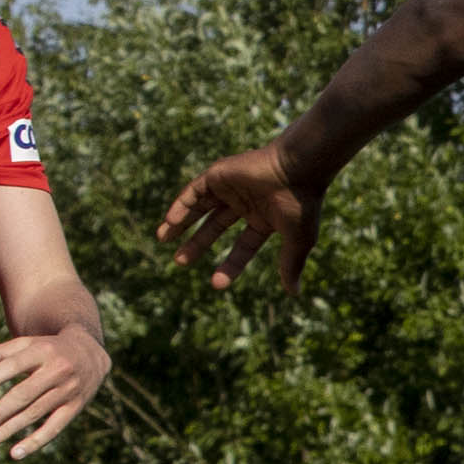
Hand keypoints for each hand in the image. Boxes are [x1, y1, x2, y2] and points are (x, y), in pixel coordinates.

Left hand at [0, 324, 108, 457]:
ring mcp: (68, 391)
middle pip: (24, 395)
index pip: (15, 365)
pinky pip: (55, 427)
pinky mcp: (75, 407)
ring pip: (35, 413)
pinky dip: (35, 441)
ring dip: (9, 430)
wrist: (91, 353)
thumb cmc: (48, 349)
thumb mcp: (27, 345)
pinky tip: (15, 454)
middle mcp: (58, 371)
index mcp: (43, 352)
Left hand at [159, 143, 324, 291]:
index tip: (216, 284)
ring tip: (161, 238)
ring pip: (200, 207)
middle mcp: (246, 203)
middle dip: (197, 243)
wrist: (298, 169)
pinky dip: (181, 205)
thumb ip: (291, 265)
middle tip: (179, 262)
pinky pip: (194, 191)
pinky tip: (170, 221)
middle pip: (215, 226)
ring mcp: (231, 189)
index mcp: (265, 218)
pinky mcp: (218, 174)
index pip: (244, 245)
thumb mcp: (298, 241)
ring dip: (180, 223)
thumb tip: (294, 293)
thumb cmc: (302, 205)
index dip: (231, 265)